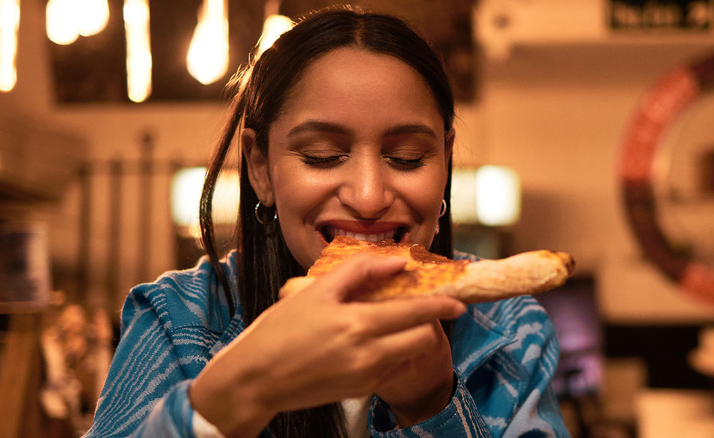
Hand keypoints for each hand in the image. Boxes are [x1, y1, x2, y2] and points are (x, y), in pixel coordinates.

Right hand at [189, 253, 465, 436]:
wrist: (256, 378)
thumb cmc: (280, 331)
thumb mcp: (316, 290)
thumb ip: (360, 271)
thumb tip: (396, 262)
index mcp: (357, 325)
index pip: (416, 313)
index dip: (442, 306)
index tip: (457, 302)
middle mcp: (368, 355)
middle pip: (423, 339)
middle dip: (429, 324)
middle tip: (420, 309)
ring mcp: (366, 377)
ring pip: (409, 356)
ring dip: (409, 338)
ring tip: (389, 323)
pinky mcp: (360, 391)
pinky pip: (391, 369)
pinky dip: (392, 354)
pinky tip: (370, 342)